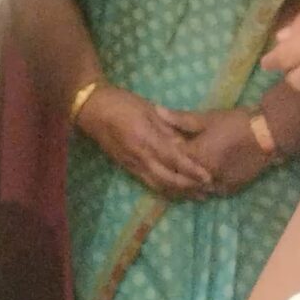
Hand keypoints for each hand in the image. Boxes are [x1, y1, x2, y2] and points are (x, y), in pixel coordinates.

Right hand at [75, 86, 213, 197]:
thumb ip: (168, 127)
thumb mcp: (149, 109)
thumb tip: (187, 143)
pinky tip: (176, 192)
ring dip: (178, 193)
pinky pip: (148, 183)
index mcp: (145, 138)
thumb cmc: (121, 103)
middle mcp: (139, 155)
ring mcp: (131, 164)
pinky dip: (164, 190)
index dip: (191, 170)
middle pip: (167, 178)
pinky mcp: (126, 167)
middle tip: (208, 190)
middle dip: (188, 187)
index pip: (173, 159)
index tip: (209, 177)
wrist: (91, 109)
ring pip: (158, 185)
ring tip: (197, 196)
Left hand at [166, 107, 270, 195]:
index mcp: (195, 155)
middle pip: (180, 177)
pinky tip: (199, 182)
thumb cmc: (235, 123)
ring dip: (187, 182)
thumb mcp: (206, 118)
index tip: (158, 148)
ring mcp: (218, 183)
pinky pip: (210, 192)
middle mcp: (204, 173)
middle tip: (167, 164)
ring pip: (194, 188)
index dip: (163, 154)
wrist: (267, 134)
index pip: (170, 159)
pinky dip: (202, 188)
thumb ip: (180, 119)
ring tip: (181, 174)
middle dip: (173, 170)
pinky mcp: (230, 188)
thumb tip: (157, 110)